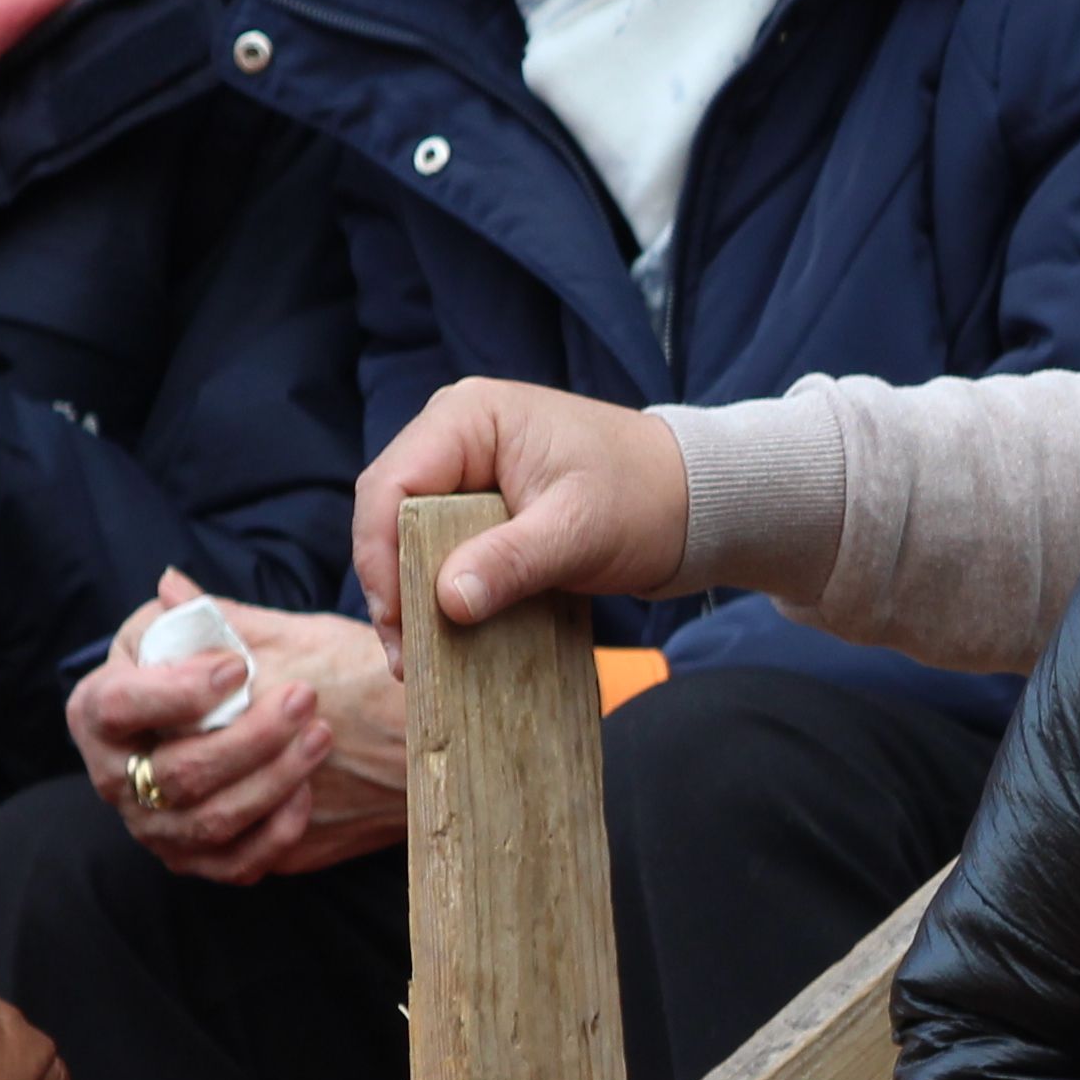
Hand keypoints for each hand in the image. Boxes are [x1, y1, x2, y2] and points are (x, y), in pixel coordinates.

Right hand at [68, 574, 412, 881]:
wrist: (251, 725)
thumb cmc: (226, 671)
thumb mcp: (213, 636)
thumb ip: (199, 619)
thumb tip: (174, 587)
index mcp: (100, 713)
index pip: (118, 706)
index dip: (176, 691)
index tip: (237, 668)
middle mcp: (117, 777)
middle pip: (176, 772)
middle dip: (249, 738)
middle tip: (305, 698)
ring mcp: (153, 826)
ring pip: (211, 819)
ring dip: (274, 778)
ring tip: (320, 735)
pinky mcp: (196, 860)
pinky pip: (236, 861)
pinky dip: (276, 828)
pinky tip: (307, 790)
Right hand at [356, 378, 692, 648]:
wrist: (698, 502)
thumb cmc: (646, 498)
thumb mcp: (578, 532)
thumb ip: (511, 562)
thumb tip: (447, 602)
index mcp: (468, 418)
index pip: (392, 485)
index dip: (381, 554)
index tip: (396, 618)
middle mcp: (455, 438)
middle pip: (390, 514)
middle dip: (392, 584)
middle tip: (405, 654)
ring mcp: (467, 473)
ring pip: (409, 538)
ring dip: (411, 597)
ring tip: (419, 660)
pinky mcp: (484, 509)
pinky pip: (442, 551)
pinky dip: (441, 593)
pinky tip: (445, 640)